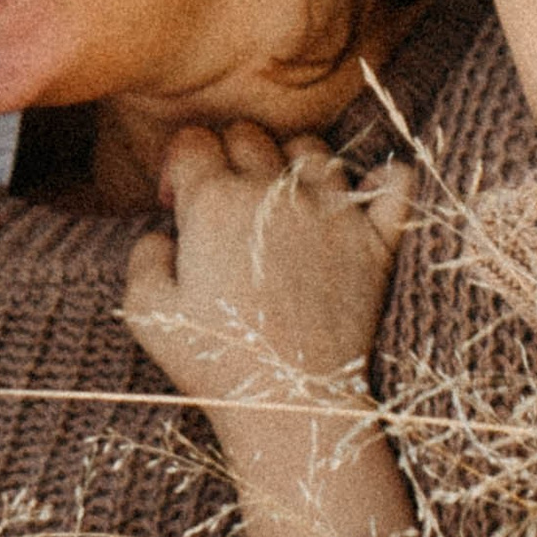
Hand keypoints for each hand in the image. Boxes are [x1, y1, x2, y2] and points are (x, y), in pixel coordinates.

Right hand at [125, 121, 415, 536]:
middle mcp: (274, 194)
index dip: (178, 166)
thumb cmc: (215, 363)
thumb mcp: (146, 315)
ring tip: (283, 202)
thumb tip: (162, 233)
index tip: (177, 203)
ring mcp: (332, 212)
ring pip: (311, 148)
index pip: (193, 142)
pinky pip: (394, 183)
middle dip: (227, 156)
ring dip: (291, 164)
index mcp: (214, 205)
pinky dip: (384, 180)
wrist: (291, 402)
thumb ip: (142, 258)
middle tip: (224, 204)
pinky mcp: (376, 241)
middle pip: (248, 134)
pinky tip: (365, 195)